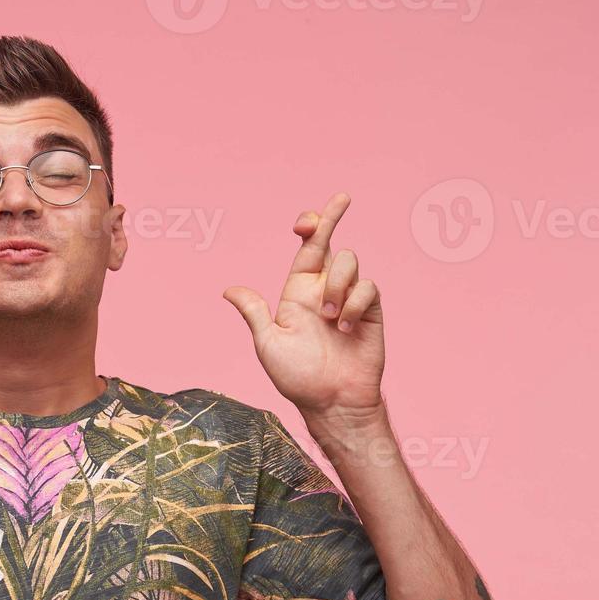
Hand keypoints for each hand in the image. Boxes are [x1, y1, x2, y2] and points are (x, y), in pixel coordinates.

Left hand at [222, 192, 384, 422]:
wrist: (333, 401)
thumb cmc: (298, 378)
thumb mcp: (268, 344)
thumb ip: (254, 313)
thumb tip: (228, 290)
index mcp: (298, 292)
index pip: (306, 249)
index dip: (310, 227)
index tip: (305, 220)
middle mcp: (324, 290)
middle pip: (331, 242)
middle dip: (333, 216)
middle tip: (341, 198)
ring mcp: (349, 298)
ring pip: (348, 262)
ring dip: (336, 286)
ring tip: (329, 320)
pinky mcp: (370, 310)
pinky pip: (367, 288)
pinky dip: (353, 305)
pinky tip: (345, 329)